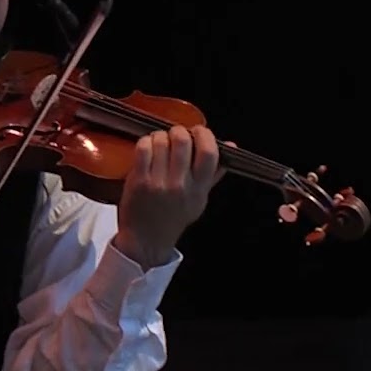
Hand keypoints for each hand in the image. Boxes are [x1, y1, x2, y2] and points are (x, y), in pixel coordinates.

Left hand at [114, 125, 228, 268]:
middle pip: (183, 141)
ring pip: (161, 141)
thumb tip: (231, 146)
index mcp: (199, 189)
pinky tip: (147, 147)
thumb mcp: (199, 199)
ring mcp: (158, 183)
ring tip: (160, 142)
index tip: (199, 131)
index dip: (205, 135)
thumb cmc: (173, 217)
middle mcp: (180, 185)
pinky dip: (146, 142)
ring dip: (160, 136)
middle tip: (175, 135)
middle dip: (179, 131)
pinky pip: (143, 149)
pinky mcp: (139, 181)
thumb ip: (214, 173)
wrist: (146, 240)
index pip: (209, 153)